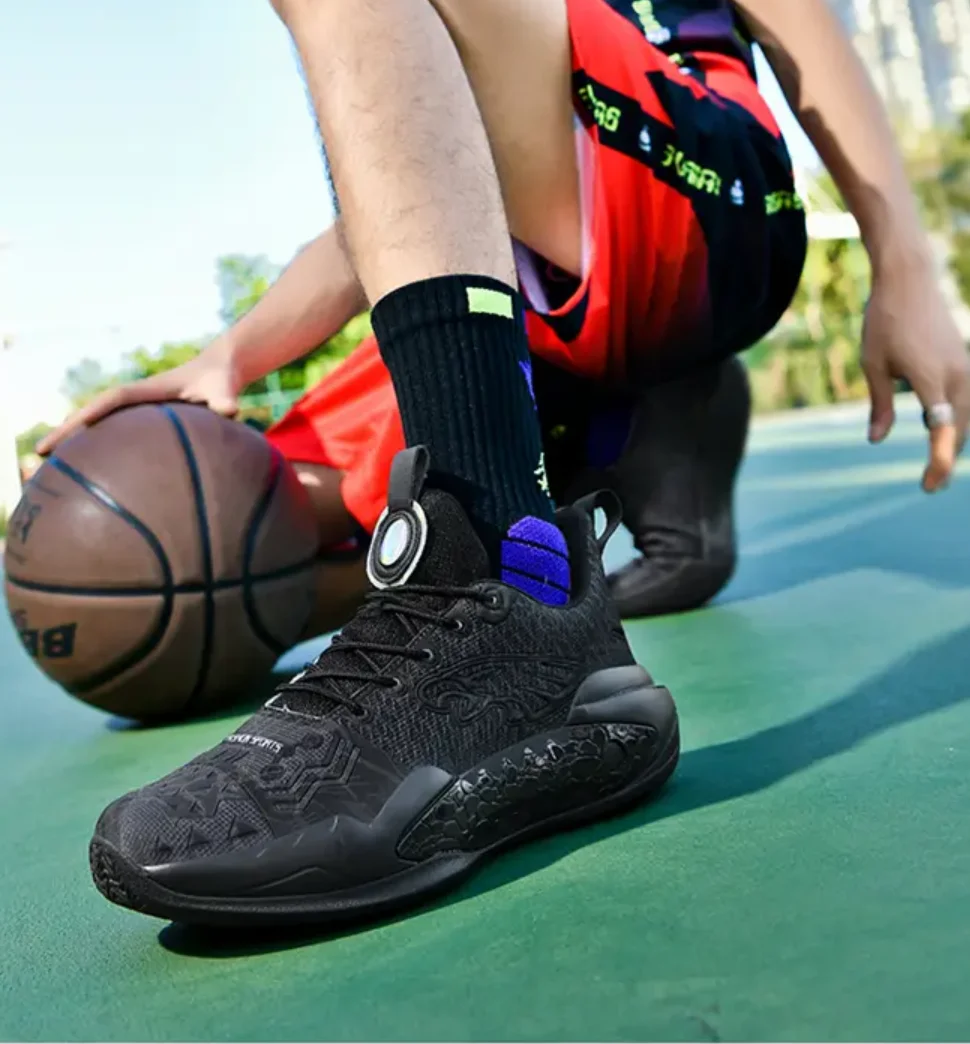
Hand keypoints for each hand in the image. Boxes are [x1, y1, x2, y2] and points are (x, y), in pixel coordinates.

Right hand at [37, 341, 242, 456]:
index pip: (111, 401)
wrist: (221, 370)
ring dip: (75, 441)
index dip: (88, 415)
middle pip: (93, 414)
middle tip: (39, 454)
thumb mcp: (225, 389)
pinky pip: (114, 434)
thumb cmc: (221, 380)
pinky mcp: (143, 421)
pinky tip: (90, 471)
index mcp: (148, 391)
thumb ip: (226, 400)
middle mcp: (136, 399)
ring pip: (98, 425)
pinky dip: (97, 448)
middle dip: (67, 431)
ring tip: (50, 465)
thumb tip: (231, 411)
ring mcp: (137, 410)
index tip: (66, 431)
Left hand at [862, 262, 969, 491]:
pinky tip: (942, 428)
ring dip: (954, 439)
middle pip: (959, 428)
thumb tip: (877, 439)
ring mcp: (965, 366)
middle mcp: (957, 374)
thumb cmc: (884, 321)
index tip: (929, 486)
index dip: (939, 462)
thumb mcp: (872, 365)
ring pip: (966, 414)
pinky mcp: (964, 360)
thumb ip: (880, 404)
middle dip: (947, 458)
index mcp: (932, 378)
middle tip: (930, 484)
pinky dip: (957, 418)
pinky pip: (965, 398)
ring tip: (937, 463)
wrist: (909, 280)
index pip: (943, 431)